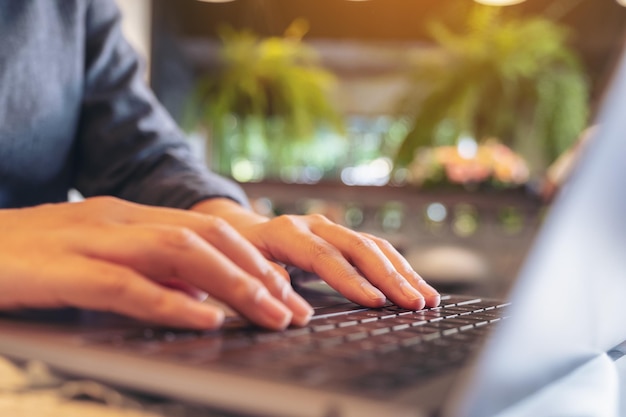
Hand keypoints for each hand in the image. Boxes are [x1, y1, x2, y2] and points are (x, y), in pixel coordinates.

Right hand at [0, 197, 312, 329]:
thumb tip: (203, 297)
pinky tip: (205, 319)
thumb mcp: (101, 260)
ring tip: (270, 314)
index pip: (210, 230)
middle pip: (207, 238)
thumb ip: (150, 274)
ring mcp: (90, 240)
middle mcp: (120, 220)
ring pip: (179, 252)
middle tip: (294, 309)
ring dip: (233, 285)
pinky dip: (170, 302)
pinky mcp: (59, 269)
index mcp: (132, 217)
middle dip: (258, 274)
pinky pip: (125, 285)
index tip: (288, 291)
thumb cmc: (31, 260)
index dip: (255, 260)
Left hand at [192, 199, 439, 309]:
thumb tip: (290, 306)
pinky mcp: (345, 239)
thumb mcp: (241, 267)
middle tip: (415, 303)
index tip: (375, 302)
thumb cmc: (241, 254)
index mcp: (286, 232)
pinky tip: (416, 287)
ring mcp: (333, 230)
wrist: (244, 231)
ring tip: (427, 299)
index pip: (323, 256)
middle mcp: (315, 225)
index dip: (350, 279)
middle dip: (390, 277)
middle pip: (359, 247)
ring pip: (375, 247)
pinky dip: (399, 269)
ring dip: (403, 273)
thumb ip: (264, 282)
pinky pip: (378, 250)